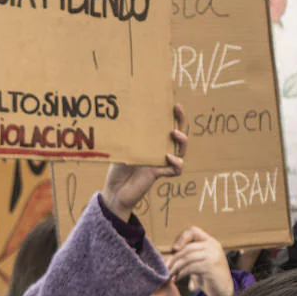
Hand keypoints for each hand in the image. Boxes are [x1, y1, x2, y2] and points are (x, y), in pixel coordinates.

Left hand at [101, 104, 187, 220]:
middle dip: (181, 121)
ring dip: (182, 141)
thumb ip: (126, 139)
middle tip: (177, 110)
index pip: (164, 127)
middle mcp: (159, 151)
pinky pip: (176, 169)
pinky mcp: (159, 174)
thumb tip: (125, 120)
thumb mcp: (120, 150)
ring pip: (181, 151)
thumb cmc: (116, 171)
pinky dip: (176, 163)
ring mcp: (161, 163)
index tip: (173, 104)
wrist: (114, 192)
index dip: (172, 115)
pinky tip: (168, 157)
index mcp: (150, 143)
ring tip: (174, 133)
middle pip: (178, 135)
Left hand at [168, 226, 233, 295]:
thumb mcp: (199, 262)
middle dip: (174, 259)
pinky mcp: (211, 267)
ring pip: (187, 258)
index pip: (193, 231)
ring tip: (170, 274)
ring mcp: (214, 256)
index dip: (182, 238)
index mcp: (211, 242)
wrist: (223, 292)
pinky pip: (190, 267)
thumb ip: (189, 255)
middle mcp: (213, 246)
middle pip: (187, 248)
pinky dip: (181, 273)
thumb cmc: (208, 277)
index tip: (174, 249)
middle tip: (166, 268)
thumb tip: (168, 254)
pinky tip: (177, 278)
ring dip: (175, 267)